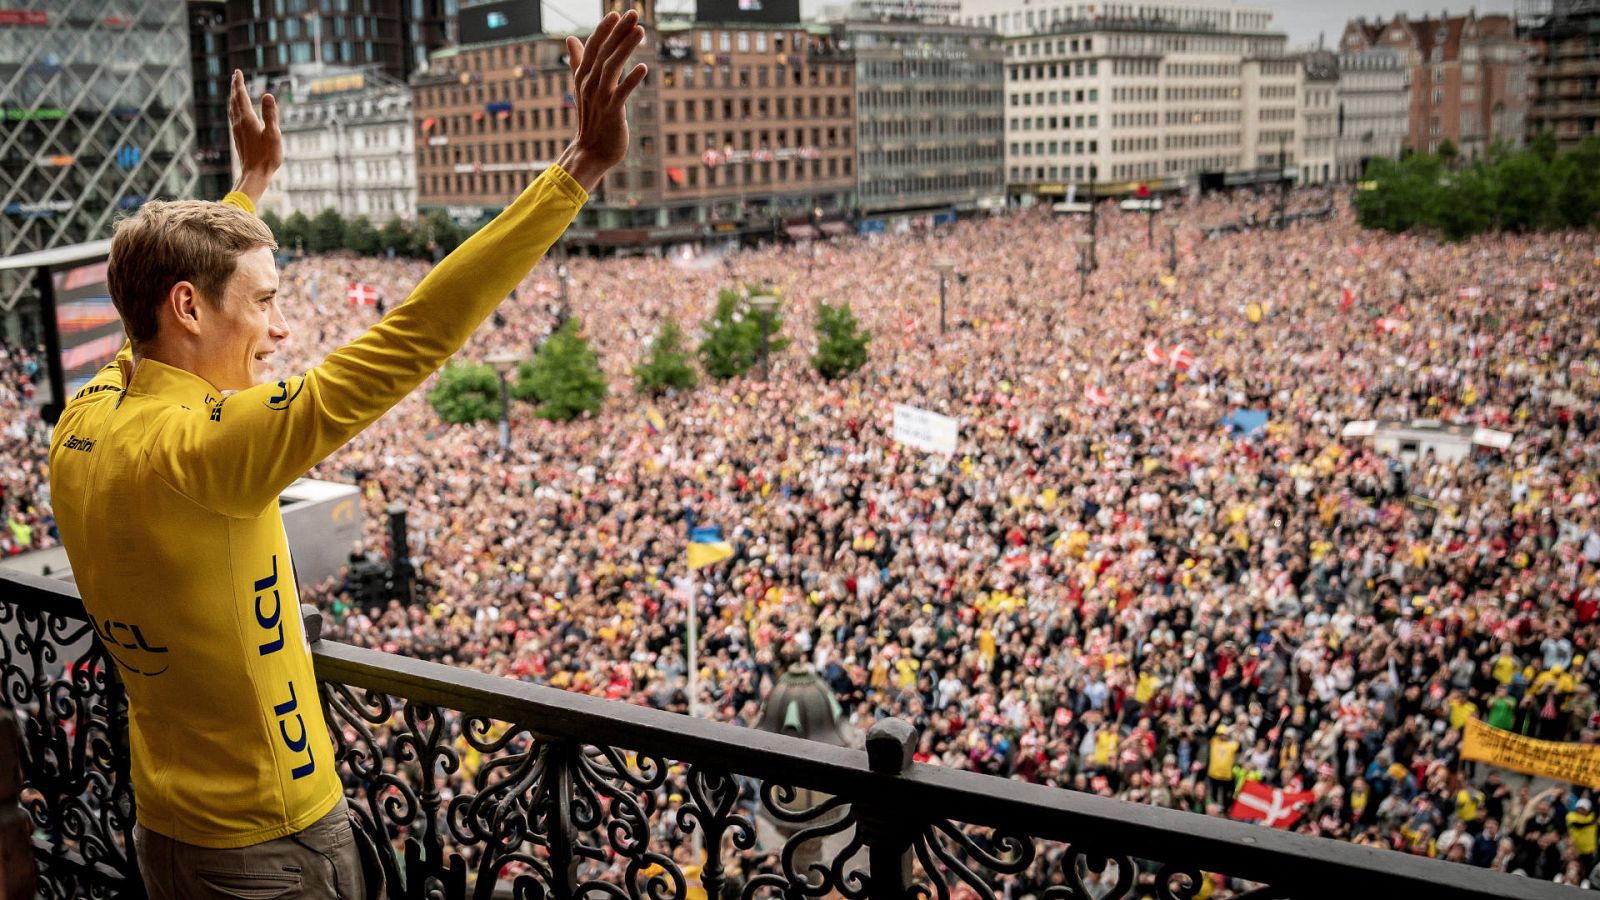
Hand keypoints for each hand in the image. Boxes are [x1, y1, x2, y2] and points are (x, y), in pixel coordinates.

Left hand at [229, 69, 280, 203]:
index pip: (241, 96)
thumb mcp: (273, 135)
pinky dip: (234, 108)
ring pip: (232, 108)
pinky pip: (233, 117)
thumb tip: (268, 94)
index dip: (239, 83)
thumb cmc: (267, 157)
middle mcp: (239, 123)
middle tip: (236, 76)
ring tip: (235, 90)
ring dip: (233, 97)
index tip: (237, 72)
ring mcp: (237, 130)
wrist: (254, 174)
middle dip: (235, 87)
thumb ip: (270, 114)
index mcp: (247, 119)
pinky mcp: (238, 137)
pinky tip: (236, 112)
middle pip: (234, 100)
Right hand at [555, 10, 648, 191]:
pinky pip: (621, 93)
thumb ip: (578, 62)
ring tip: (641, 31)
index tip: (616, 14)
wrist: (591, 152)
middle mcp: (589, 85)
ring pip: (612, 67)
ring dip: (626, 48)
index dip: (604, 30)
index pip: (592, 48)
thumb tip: (570, 39)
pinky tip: (643, 68)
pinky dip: (631, 80)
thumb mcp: (583, 88)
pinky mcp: (612, 113)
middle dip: (618, 32)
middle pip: (604, 53)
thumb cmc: (592, 120)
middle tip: (634, 13)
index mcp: (583, 77)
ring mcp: (600, 98)